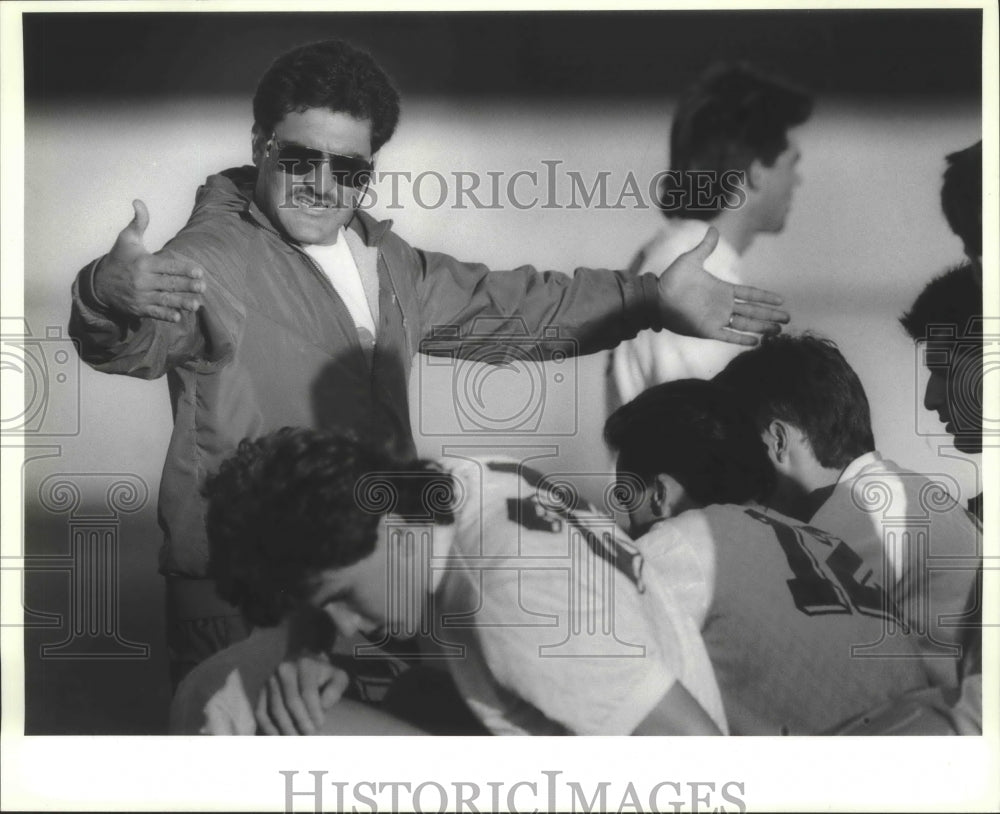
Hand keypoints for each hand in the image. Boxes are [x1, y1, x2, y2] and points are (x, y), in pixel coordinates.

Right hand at [92, 199, 205, 322]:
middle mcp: (142, 280)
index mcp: (143, 263)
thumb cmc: (119, 258)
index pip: (168, 266)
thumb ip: (139, 222)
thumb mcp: (127, 238)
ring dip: (181, 302)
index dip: (184, 269)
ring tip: (197, 304)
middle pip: (169, 283)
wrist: (99, 283)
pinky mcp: (138, 308)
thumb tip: (138, 201)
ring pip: (164, 300)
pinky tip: (178, 316)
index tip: (199, 271)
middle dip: (187, 286)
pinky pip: (154, 313)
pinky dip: (166, 315)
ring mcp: (140, 296)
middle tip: (203, 287)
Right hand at [255, 651, 349, 734]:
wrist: (303, 662)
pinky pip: (261, 712)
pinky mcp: (261, 691)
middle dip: (301, 722)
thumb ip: (335, 690)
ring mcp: (270, 680)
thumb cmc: (323, 675)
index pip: (308, 693)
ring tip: (297, 739)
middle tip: (310, 735)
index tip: (320, 725)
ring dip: (286, 728)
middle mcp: (284, 670)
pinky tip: (279, 738)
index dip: (314, 712)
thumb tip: (323, 706)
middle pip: (291, 702)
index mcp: (305, 665)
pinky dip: (268, 728)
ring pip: (275, 709)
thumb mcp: (337, 677)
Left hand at [655, 227, 788, 344]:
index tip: (781, 300)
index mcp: (722, 290)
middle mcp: (722, 306)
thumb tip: (714, 229)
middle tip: (788, 318)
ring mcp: (716, 319)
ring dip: (762, 327)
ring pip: (745, 324)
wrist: (656, 298)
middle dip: (770, 315)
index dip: (765, 297)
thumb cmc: (671, 280)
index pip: (750, 294)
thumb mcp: (691, 260)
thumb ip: (705, 247)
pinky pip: (728, 336)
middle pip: (753, 312)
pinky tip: (756, 340)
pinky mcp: (706, 330)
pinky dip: (742, 339)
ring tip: (778, 330)